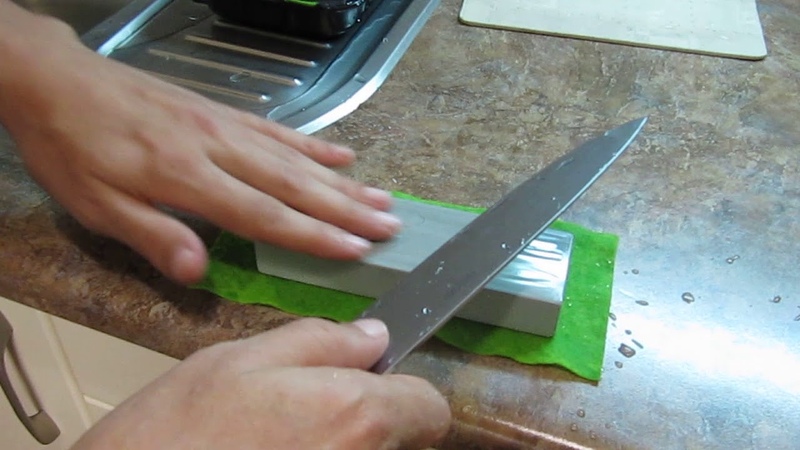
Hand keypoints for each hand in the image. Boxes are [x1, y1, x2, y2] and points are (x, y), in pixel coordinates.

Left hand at [0, 9, 400, 283]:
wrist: (58, 81)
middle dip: (346, 210)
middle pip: (293, 185)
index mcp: (187, 178)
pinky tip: (343, 157)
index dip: (315, 236)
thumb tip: (197, 271)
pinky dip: (313, 146)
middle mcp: (217, 149)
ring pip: (295, 158)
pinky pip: (277, 129)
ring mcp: (224, 126)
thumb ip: (152, 235)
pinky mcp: (222, 112)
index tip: (358, 249)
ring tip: (382, 198)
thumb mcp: (95, 205)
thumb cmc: (73, 149)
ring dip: (342, 182)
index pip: (265, 214)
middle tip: (392, 226)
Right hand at [71, 318, 450, 449]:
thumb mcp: (238, 359)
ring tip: (280, 442)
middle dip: (372, 423)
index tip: (371, 390)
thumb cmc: (172, 434)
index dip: (403, 394)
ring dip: (345, 447)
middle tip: (309, 418)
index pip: (428, 407)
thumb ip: (319, 342)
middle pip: (404, 442)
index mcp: (353, 413)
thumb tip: (374, 337)